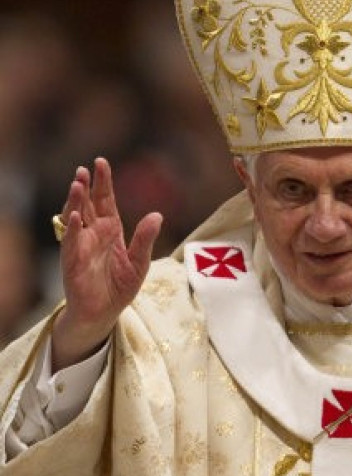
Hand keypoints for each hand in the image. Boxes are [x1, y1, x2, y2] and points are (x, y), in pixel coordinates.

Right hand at [52, 157, 161, 370]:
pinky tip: (74, 215)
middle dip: (85, 186)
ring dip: (75, 201)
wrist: (105, 313)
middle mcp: (93, 233)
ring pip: (75, 217)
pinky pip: (70, 241)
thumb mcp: (140, 261)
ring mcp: (81, 246)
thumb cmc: (121, 286)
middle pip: (88, 204)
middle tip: (84, 169)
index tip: (101, 162)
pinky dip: (71, 228)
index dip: (103, 182)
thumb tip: (157, 214)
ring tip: (77, 183)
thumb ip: (146, 238)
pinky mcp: (73, 261)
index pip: (105, 199)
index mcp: (110, 229)